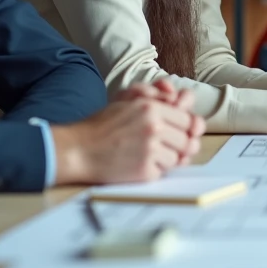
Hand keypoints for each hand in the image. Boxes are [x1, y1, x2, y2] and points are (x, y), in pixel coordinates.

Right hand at [52, 91, 204, 184]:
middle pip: (187, 141)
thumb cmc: (102, 125)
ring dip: (166, 158)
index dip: (184, 128)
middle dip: (178, 145)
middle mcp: (153, 127)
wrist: (78, 150)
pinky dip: (154, 170)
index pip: (189, 121)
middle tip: (161, 145)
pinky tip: (138, 163)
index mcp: (152, 108)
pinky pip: (164, 172)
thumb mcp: (128, 100)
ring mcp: (150, 150)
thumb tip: (180, 98)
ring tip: (147, 154)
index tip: (176, 132)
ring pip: (178, 158)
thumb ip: (157, 95)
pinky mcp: (144, 171)